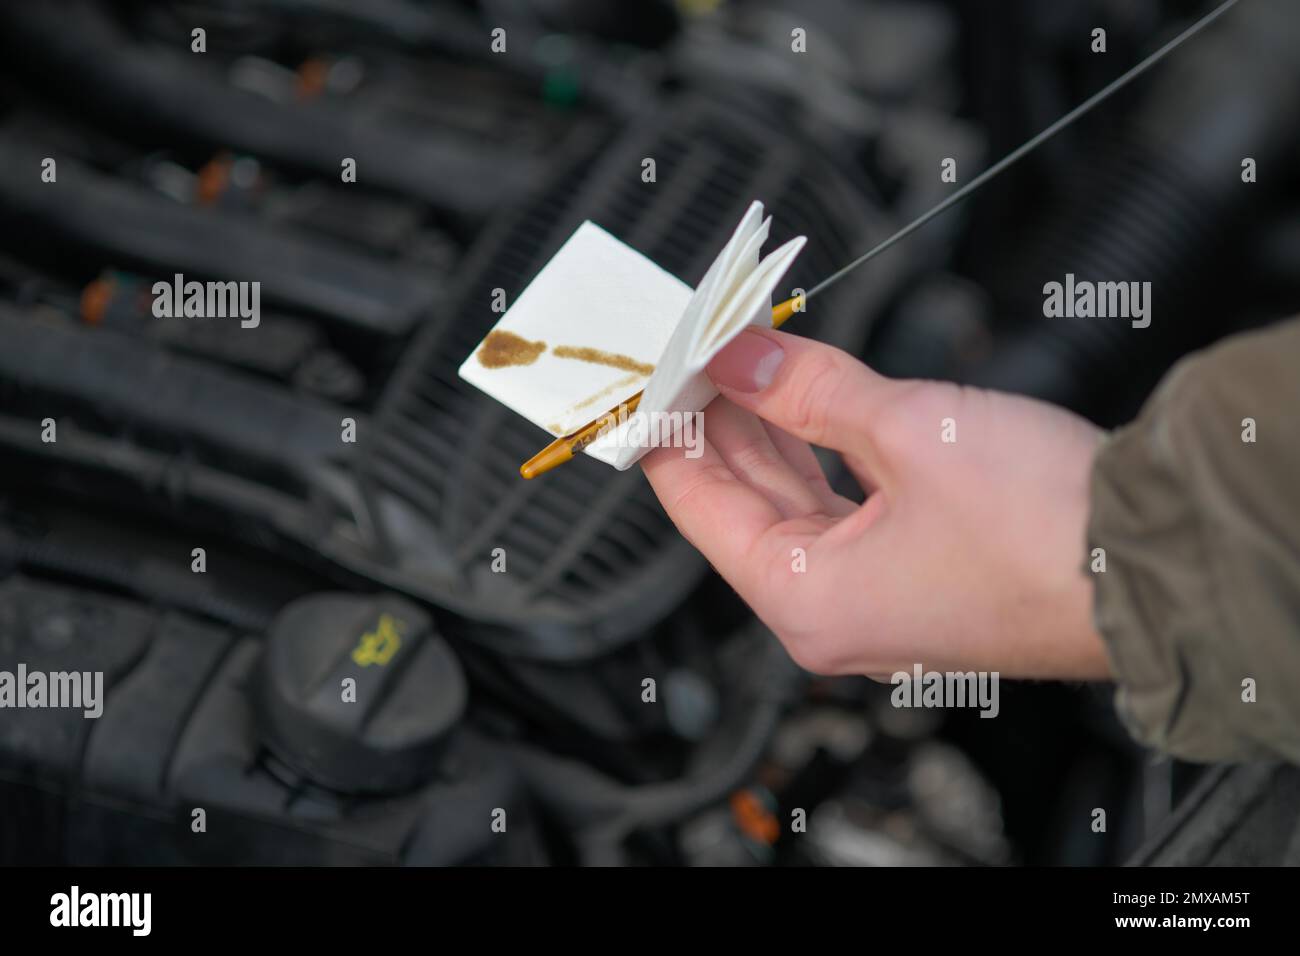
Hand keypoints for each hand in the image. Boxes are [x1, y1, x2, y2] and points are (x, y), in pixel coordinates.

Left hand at [641, 327, 1111, 679]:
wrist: (1153, 565)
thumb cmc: (1045, 531)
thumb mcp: (903, 430)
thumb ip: (806, 387)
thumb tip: (740, 355)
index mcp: (802, 600)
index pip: (696, 503)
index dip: (664, 429)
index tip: (648, 375)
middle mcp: (828, 613)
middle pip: (738, 503)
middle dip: (714, 421)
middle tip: (691, 354)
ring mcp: (872, 598)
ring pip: (789, 502)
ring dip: (765, 432)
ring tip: (735, 364)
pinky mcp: (912, 573)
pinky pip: (837, 509)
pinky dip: (815, 455)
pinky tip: (799, 405)